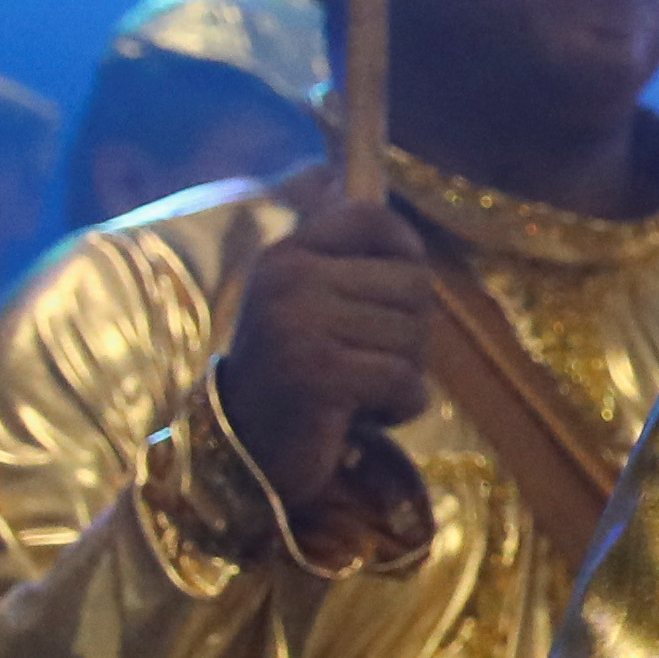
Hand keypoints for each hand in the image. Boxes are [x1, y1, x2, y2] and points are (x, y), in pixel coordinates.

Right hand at [214, 199, 434, 510]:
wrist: (244, 452)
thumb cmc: (292, 379)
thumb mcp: (308, 307)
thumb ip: (346, 264)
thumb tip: (388, 205)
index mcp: (285, 257)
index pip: (371, 219)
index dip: (407, 252)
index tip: (401, 294)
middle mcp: (288, 281)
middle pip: (415, 285)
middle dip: (411, 334)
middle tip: (370, 363)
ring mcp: (299, 326)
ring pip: (415, 337)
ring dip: (404, 376)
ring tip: (359, 392)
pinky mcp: (318, 375)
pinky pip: (405, 381)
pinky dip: (401, 408)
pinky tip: (363, 417)